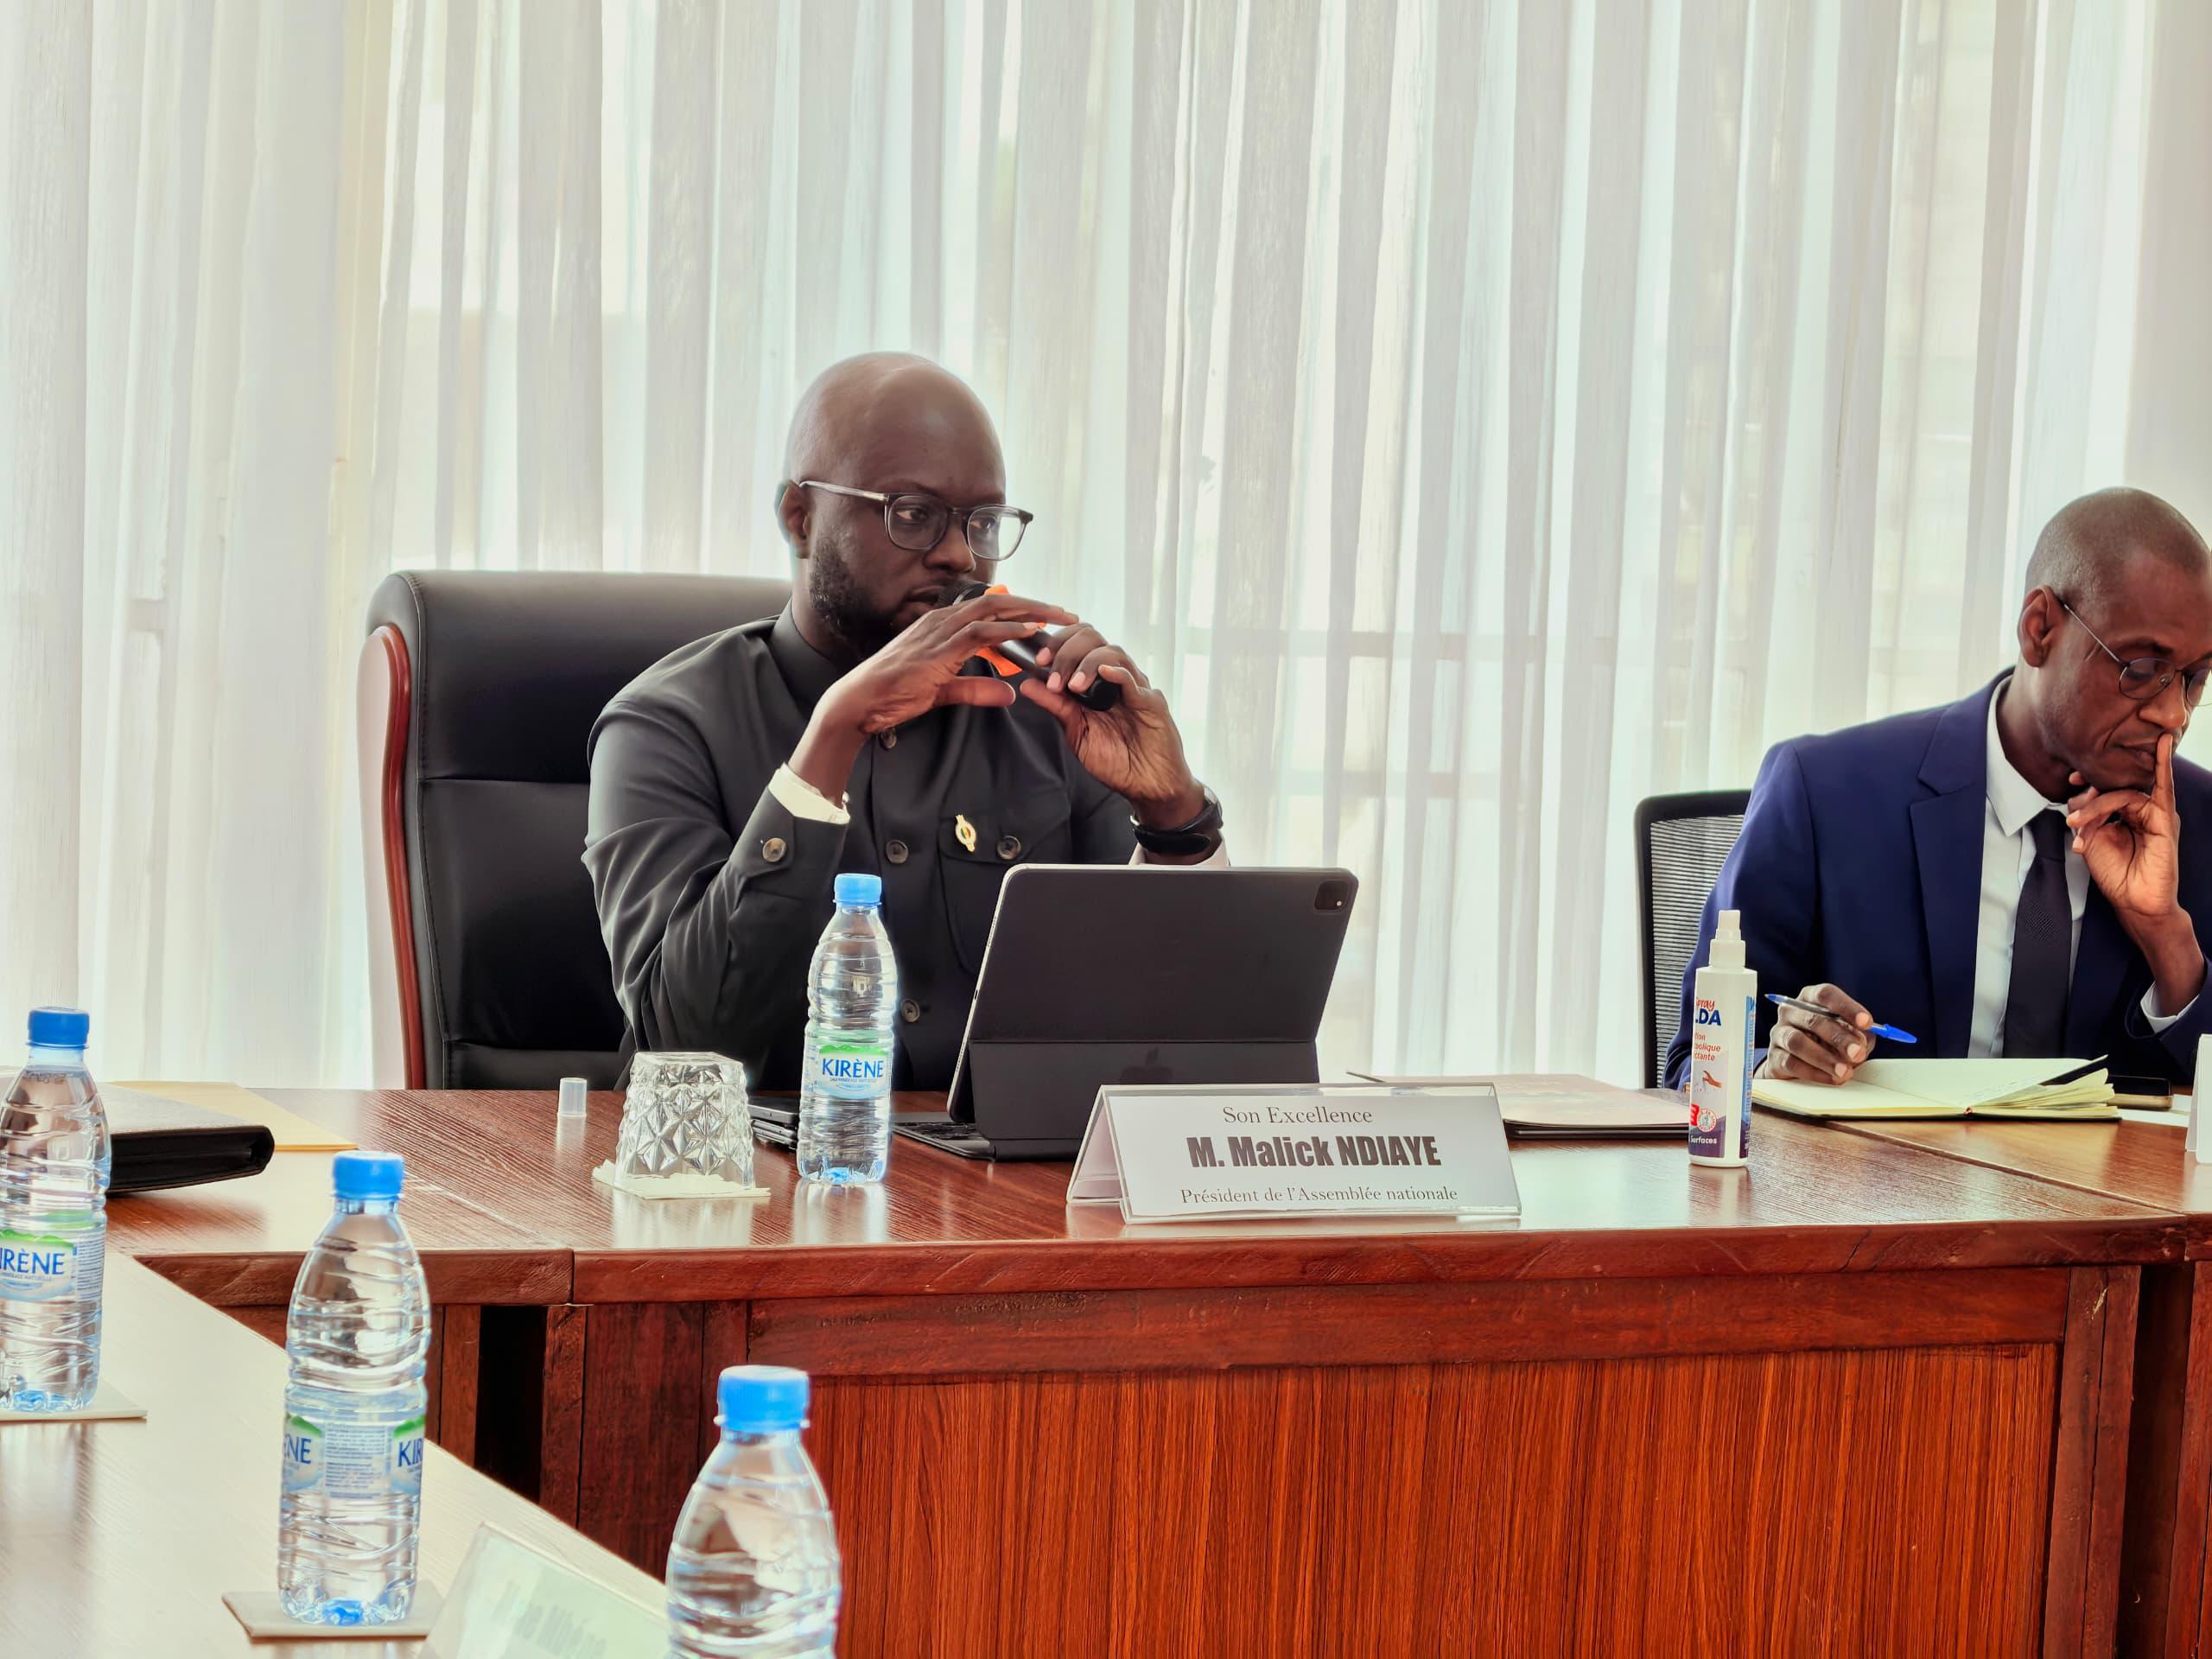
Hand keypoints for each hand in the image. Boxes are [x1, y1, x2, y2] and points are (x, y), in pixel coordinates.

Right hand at [825, 591, 1076, 733]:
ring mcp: (940, 631)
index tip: (1049, 618)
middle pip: (998, 602)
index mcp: (941, 625)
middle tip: (1067, 613)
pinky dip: (1008, 629)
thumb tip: (1009, 695)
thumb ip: (976, 690)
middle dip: (1035, 605)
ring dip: (1030, 612)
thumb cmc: (893, 694)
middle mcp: (942, 620)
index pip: (989, 609)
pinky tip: (1031, 631)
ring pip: (994, 610)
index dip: (1021, 610)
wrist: (861, 701)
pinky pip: (980, 632)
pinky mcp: (939, 649)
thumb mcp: (943, 691)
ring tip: (1060, 618)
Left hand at [1021, 626, 1200, 819]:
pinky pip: (1134, 680)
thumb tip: (1027, 684)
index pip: (1077, 641)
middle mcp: (1114, 677)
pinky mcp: (1151, 702)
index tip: (1039, 660)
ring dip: (1087, 662)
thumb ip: (1055, 706)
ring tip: (1073, 685)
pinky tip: (1103, 673)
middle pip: (1092, 637)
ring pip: (1113, 652)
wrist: (1146, 785)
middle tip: (1053, 671)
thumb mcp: (1077, 732)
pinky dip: (1117, 673)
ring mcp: (1135, 687)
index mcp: (1095, 680)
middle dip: (1067, 649)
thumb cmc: (1116, 759)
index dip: (1057, 643)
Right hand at [1757, 984, 1876, 1084]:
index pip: (1825, 995)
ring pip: (1797, 1042)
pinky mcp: (1773, 1056)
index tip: (1866, 1023)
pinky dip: (1814, 1072)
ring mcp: (1779, 1033)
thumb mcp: (1849, 1035)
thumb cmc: (1830, 1044)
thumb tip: (1862, 1041)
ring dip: (1824, 1058)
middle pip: (1812, 1019)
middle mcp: (1790, 1011)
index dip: (1847, 1007)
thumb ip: (1859, 1035)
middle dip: (1838, 1037)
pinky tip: (1831, 1079)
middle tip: (1857, 1053)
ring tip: (1845, 1072)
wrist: (1801, 1065)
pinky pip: (1790, 1063)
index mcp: (1810, 999)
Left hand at [2066, 734, 2182, 925]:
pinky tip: (2160, 744)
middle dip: (2087, 800)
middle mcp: (2139, 809)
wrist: (2133, 901)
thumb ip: (2088, 815)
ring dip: (2096, 807)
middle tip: (2073, 819)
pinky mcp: (2164, 818)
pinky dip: (2162, 764)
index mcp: (2123, 813)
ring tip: (2078, 825)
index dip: (2087, 783)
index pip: (2105, 788)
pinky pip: (2164, 787)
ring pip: (2121, 793)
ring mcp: (2153, 812)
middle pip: (2110, 789)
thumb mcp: (2092, 840)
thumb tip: (2080, 795)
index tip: (2070, 780)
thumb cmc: (2115, 873)